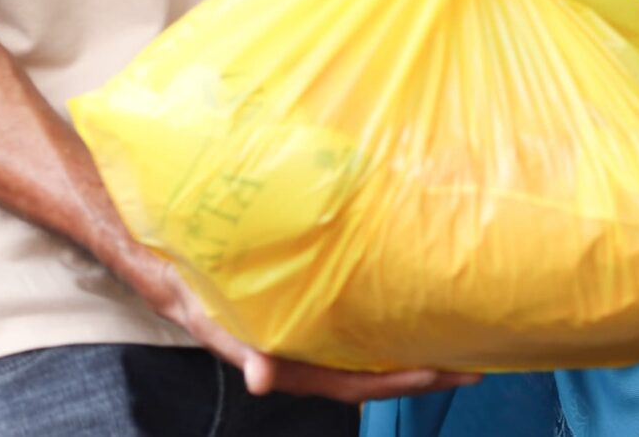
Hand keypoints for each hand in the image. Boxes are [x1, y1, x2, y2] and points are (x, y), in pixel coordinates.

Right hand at [105, 235, 477, 402]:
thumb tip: (262, 379)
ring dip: (412, 340)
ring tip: (459, 327)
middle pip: (376, 370)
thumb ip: (235, 346)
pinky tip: (411, 296)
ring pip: (370, 346)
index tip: (442, 372)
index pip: (354, 384)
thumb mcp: (206, 315)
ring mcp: (309, 328)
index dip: (400, 383)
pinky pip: (354, 317)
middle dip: (425, 366)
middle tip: (477, 355)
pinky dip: (386, 313)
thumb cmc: (186, 285)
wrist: (161, 253)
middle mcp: (306, 349)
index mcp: (289, 361)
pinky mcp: (306, 303)